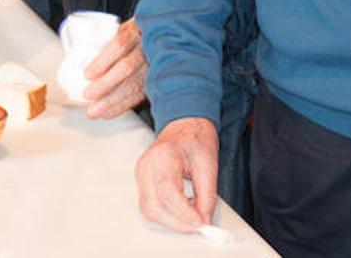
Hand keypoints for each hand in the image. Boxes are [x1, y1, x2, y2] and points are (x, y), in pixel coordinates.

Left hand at [82, 19, 147, 118]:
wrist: (165, 36)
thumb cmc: (138, 34)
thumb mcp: (124, 28)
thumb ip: (107, 40)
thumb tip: (78, 55)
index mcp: (136, 31)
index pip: (120, 44)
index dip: (103, 60)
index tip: (87, 74)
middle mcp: (148, 47)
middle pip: (126, 67)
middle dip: (106, 84)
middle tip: (88, 94)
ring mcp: (155, 65)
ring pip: (134, 85)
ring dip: (112, 101)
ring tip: (95, 110)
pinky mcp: (157, 80)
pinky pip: (140, 96)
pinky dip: (123, 106)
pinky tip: (108, 113)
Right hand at [135, 117, 219, 232]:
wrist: (185, 124)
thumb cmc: (195, 137)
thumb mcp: (209, 163)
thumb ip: (207, 195)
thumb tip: (204, 219)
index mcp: (164, 155)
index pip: (168, 192)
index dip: (184, 213)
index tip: (200, 223)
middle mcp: (147, 165)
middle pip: (153, 205)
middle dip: (177, 222)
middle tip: (198, 226)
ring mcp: (141, 173)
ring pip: (148, 209)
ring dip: (170, 221)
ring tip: (191, 218)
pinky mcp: (142, 180)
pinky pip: (149, 205)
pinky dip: (165, 214)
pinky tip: (181, 212)